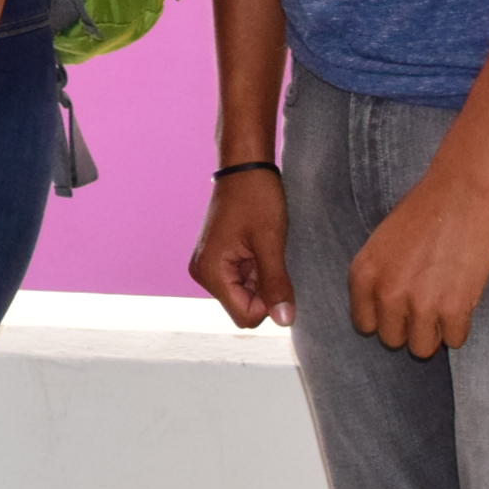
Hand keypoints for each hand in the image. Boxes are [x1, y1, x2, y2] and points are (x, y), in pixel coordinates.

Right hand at [189, 168, 295, 328]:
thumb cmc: (257, 198)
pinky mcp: (217, 258)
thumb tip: (284, 321)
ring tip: (263, 247)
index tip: (276, 270)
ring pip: (245, 294)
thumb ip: (275, 284)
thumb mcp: (270, 242)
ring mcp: (209, 265)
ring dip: (262, 277)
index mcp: (210, 272)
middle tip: (269, 255)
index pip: (246, 316)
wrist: (245, 167)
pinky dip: (257, 269)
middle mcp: (203, 273)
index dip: (269, 302)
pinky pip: (242, 279)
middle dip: (264, 289)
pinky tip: (259, 246)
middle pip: (244, 307)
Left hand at [349, 172, 488, 357]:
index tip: (400, 309)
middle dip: (409, 327)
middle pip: (392, 339)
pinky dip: (460, 327)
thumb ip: (378, 278)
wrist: (460, 192)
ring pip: (422, 348)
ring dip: (434, 332)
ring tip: (444, 307)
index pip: (365, 324)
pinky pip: (454, 340)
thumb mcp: (381, 244)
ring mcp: (419, 304)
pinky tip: (462, 303)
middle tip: (427, 305)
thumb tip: (383, 312)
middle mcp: (386, 293)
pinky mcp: (453, 308)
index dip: (385, 319)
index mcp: (363, 275)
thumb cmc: (423, 212)